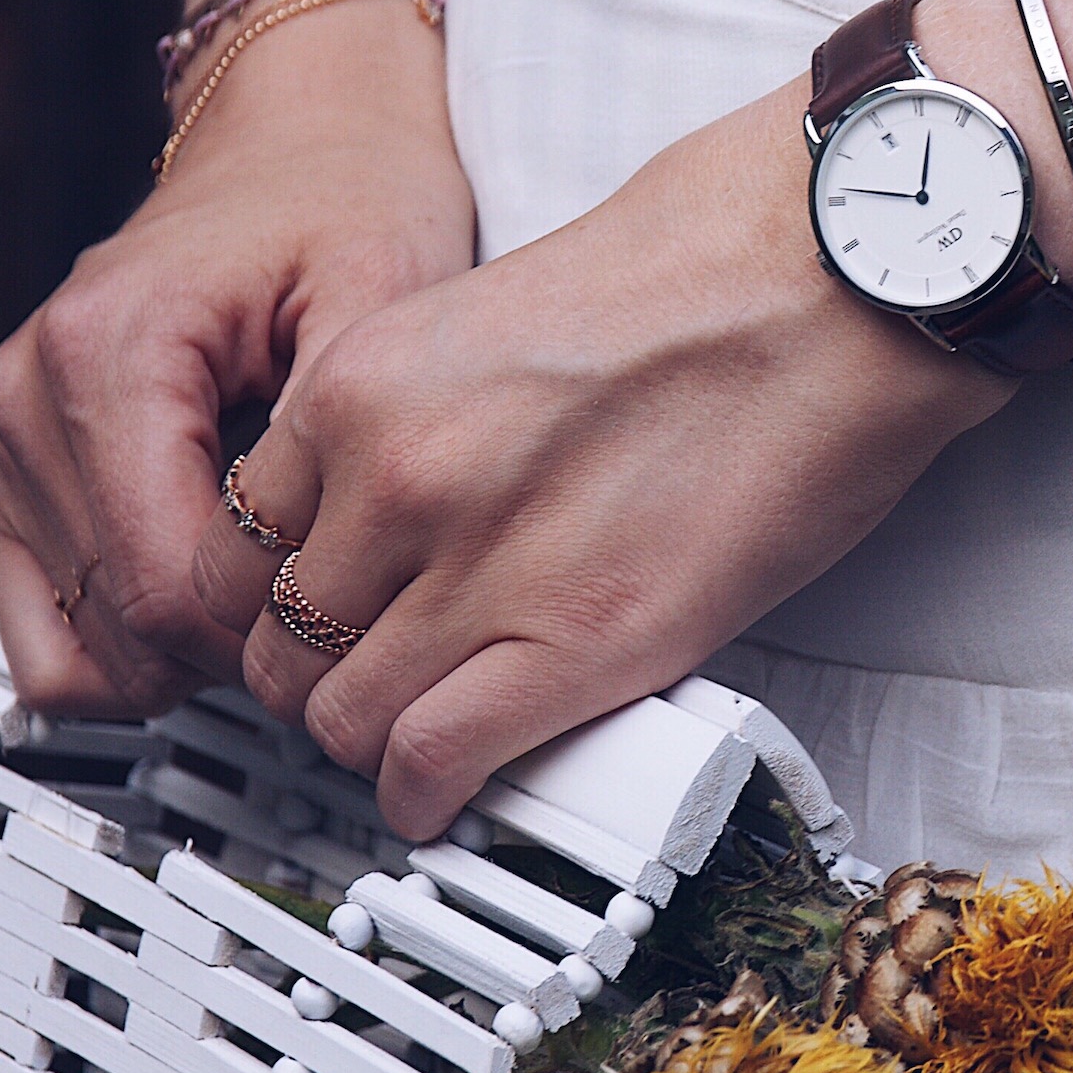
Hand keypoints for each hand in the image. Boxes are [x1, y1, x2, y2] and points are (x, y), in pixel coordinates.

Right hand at [0, 3, 474, 715]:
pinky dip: (126, 645)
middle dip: (235, 656)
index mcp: (110, 353)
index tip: (353, 623)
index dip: (271, 637)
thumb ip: (343, 428)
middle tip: (336, 625)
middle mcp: (35, 393)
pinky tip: (216, 618)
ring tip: (283, 611)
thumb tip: (321, 567)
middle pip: (120, 627)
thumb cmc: (354, 196)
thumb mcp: (388, 292)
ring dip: (183, 659)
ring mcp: (16, 433)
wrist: (306, 137)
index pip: (167, 584)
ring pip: (75, 642)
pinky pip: (42, 621)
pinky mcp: (24, 465)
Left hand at [188, 77, 1010, 838]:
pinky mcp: (574, 645)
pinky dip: (426, 798)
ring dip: (374, 742)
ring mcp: (474, 567)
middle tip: (371, 684)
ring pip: (338, 715)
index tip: (320, 617)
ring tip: (422, 740)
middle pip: (277, 639)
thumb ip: (424, 413)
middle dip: (318, 676)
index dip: (283, 594)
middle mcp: (393, 475)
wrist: (831, 285)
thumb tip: (409, 506)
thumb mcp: (499, 316)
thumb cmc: (713, 275)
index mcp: (363, 382)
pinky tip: (449, 793)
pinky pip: (430, 762)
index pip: (241, 539)